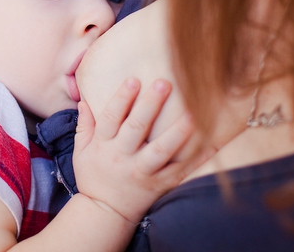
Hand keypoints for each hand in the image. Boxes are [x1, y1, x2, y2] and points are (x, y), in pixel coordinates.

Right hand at [72, 78, 205, 223]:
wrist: (104, 214)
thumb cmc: (93, 177)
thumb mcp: (81, 152)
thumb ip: (84, 126)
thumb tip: (84, 99)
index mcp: (104, 147)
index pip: (111, 118)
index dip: (121, 99)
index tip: (134, 79)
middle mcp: (123, 158)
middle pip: (137, 129)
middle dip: (150, 105)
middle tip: (165, 83)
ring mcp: (143, 172)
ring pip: (162, 151)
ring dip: (177, 131)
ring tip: (192, 112)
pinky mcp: (159, 185)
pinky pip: (180, 171)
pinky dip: (197, 159)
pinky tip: (213, 144)